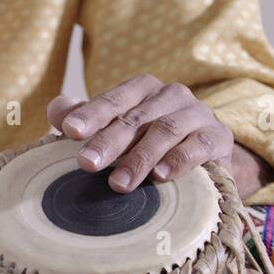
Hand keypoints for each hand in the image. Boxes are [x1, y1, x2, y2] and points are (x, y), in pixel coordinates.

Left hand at [47, 74, 234, 193]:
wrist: (206, 155)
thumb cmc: (150, 139)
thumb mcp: (118, 127)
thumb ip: (87, 118)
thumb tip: (56, 109)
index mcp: (143, 89)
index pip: (114, 100)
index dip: (91, 114)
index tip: (68, 131)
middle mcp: (171, 95)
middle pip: (136, 118)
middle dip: (108, 141)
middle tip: (85, 164)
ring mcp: (197, 114)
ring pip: (166, 131)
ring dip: (140, 158)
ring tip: (118, 183)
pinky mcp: (217, 137)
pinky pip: (199, 145)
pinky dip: (179, 161)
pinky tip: (161, 177)